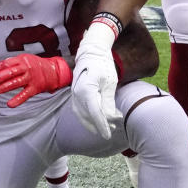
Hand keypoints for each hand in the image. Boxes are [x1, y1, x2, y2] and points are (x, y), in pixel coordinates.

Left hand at [0, 53, 71, 107]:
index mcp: (21, 60)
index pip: (7, 63)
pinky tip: (10, 104)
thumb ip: (5, 63)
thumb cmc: (35, 65)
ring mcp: (31, 78)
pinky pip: (25, 94)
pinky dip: (18, 100)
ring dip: (4, 87)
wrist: (53, 71)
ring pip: (16, 83)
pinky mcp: (35, 88)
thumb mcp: (21, 60)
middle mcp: (26, 68)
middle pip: (10, 72)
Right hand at [71, 22, 121, 139]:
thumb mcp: (110, 81)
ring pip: (81, 115)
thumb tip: (110, 118)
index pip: (94, 112)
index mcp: (86, 89)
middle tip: (114, 128)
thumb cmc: (103, 64)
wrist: (91, 51)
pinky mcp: (74, 94)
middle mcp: (76, 93)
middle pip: (87, 115)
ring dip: (93, 123)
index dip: (101, 125)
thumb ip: (108, 101)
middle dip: (100, 124)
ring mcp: (73, 94)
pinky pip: (79, 110)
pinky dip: (87, 117)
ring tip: (108, 126)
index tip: (108, 135)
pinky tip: (97, 120)